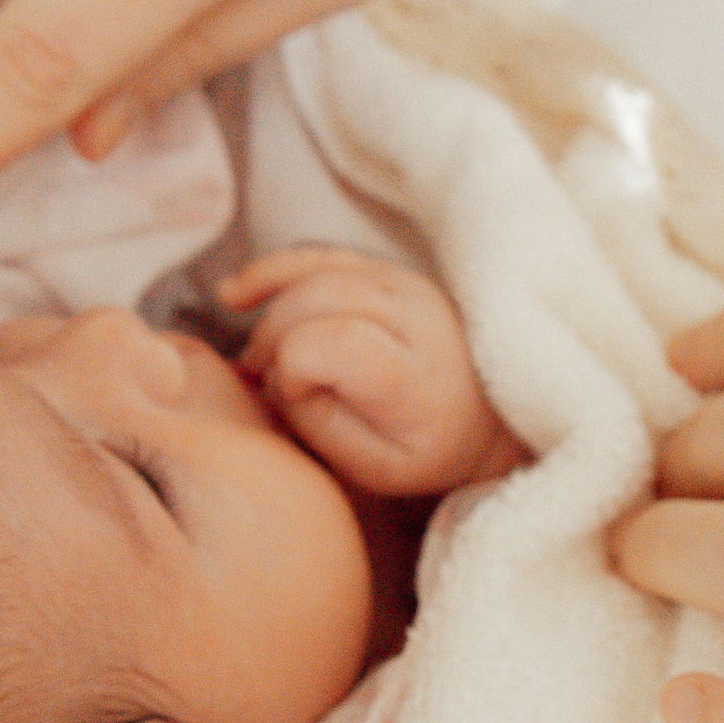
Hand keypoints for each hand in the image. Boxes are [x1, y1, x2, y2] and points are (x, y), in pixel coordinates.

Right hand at [224, 248, 517, 496]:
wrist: (485, 415)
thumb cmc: (428, 449)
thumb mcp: (378, 468)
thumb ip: (321, 425)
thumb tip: (278, 378)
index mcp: (415, 374)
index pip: (330, 343)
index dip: (293, 368)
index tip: (293, 399)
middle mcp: (414, 315)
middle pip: (316, 297)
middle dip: (273, 337)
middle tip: (262, 378)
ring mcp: (403, 283)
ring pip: (315, 270)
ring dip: (268, 305)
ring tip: (250, 351)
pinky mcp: (387, 270)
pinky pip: (321, 254)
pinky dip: (275, 270)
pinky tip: (237, 293)